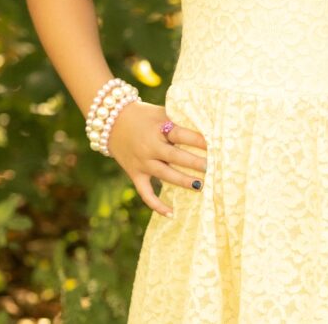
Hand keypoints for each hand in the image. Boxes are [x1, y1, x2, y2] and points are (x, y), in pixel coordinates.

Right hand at [107, 99, 207, 217]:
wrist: (111, 121)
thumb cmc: (145, 115)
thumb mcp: (161, 112)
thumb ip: (179, 120)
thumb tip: (207, 126)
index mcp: (158, 128)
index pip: (181, 134)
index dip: (198, 140)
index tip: (216, 145)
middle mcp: (150, 146)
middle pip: (175, 156)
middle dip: (195, 163)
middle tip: (213, 167)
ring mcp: (142, 162)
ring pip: (165, 175)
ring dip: (184, 181)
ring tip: (202, 186)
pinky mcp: (135, 174)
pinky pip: (145, 193)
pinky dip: (157, 205)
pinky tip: (172, 214)